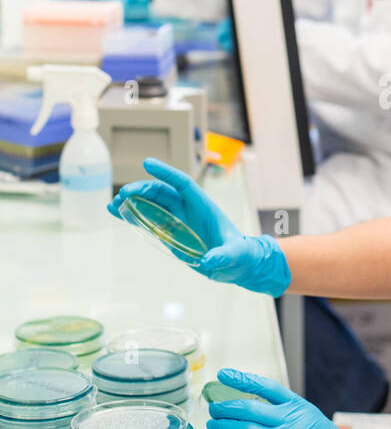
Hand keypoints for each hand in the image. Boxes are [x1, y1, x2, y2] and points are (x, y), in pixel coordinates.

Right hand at [108, 158, 290, 296]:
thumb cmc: (239, 254)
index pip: (182, 183)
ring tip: (113, 203)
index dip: (166, 172)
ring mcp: (176, 220)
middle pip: (161, 193)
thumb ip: (223, 256)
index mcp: (203, 206)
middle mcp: (187, 209)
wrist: (235, 265)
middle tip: (123, 194)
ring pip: (151, 205)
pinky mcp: (169, 233)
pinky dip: (131, 216)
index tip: (147, 163)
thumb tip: (209, 261)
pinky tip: (115, 212)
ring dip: (132, 202)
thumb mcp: (234, 254)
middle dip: (142, 190)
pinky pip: (147, 221)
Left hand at [206, 368, 390, 428]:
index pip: (265, 387)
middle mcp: (291, 422)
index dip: (242, 379)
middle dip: (226, 407)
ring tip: (212, 424)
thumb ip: (287, 412)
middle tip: (213, 407)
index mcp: (298, 406)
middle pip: (249, 408)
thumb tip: (254, 407)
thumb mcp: (311, 418)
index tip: (224, 375)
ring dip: (224, 426)